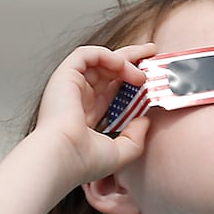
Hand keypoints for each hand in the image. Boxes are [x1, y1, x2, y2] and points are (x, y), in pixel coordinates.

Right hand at [34, 43, 156, 186]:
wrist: (62, 158)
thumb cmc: (82, 161)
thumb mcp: (119, 152)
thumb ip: (135, 137)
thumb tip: (145, 120)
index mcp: (87, 115)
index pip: (111, 90)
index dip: (131, 81)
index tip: (151, 79)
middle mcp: (78, 98)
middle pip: (108, 70)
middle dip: (131, 58)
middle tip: (151, 52)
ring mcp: (70, 86)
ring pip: (99, 60)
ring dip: (124, 60)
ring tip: (141, 73)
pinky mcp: (64, 76)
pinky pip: (86, 54)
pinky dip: (105, 55)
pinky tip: (122, 65)